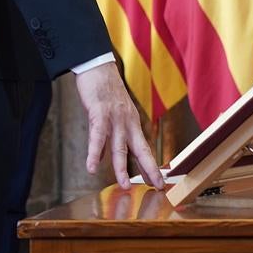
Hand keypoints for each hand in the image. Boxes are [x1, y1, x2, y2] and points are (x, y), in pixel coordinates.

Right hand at [74, 63, 163, 189]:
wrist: (98, 66)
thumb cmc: (104, 91)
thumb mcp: (115, 112)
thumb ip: (114, 133)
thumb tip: (109, 154)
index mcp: (132, 123)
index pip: (144, 149)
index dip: (151, 166)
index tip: (159, 181)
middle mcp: (127, 122)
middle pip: (140, 150)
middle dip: (150, 169)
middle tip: (157, 186)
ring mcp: (115, 118)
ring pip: (119, 148)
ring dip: (121, 168)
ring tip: (125, 185)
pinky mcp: (100, 113)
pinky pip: (97, 137)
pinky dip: (94, 153)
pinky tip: (92, 167)